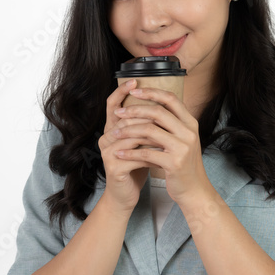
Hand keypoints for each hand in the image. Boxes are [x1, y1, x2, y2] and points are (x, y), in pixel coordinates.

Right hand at [98, 79, 155, 212]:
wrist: (125, 193)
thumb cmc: (135, 166)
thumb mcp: (141, 142)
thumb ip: (144, 125)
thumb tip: (162, 103)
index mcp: (111, 129)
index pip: (113, 104)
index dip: (122, 91)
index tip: (136, 81)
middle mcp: (105, 138)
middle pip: (124, 118)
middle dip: (144, 113)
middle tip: (163, 110)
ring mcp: (107, 152)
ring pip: (132, 136)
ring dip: (152, 135)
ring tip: (169, 133)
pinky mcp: (113, 167)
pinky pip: (135, 156)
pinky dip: (151, 154)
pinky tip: (164, 154)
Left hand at [109, 86, 213, 205]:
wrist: (194, 190)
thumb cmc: (184, 164)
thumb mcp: (182, 140)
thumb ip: (171, 124)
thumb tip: (150, 107)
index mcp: (190, 123)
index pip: (171, 99)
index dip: (151, 92)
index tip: (134, 90)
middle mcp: (188, 132)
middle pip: (158, 112)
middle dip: (135, 110)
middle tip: (119, 113)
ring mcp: (182, 147)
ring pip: (150, 131)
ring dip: (128, 131)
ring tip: (114, 133)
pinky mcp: (174, 163)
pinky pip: (146, 153)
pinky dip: (130, 152)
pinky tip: (120, 153)